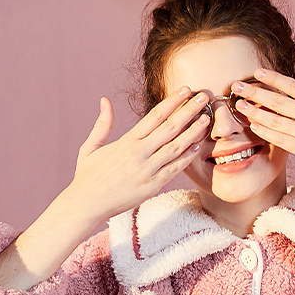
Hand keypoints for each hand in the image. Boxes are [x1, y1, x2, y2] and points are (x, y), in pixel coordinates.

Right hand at [63, 89, 211, 225]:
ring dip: (193, 132)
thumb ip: (102, 124)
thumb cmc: (88, 176)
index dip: (172, 101)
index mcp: (127, 141)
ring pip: (176, 148)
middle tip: (204, 98)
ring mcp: (147, 171)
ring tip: (207, 120)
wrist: (87, 205)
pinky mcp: (151, 187)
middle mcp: (140, 154)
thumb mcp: (91, 146)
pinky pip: (173, 170)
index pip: (155, 116)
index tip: (186, 90)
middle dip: (188, 111)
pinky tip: (197, 146)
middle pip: (170, 128)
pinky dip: (186, 158)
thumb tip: (105, 100)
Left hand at [230, 67, 294, 191]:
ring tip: (239, 106)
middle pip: (280, 101)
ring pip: (277, 120)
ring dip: (256, 112)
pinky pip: (283, 141)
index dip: (274, 78)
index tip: (258, 72)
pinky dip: (267, 133)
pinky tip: (254, 127)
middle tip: (237, 87)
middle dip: (256, 92)